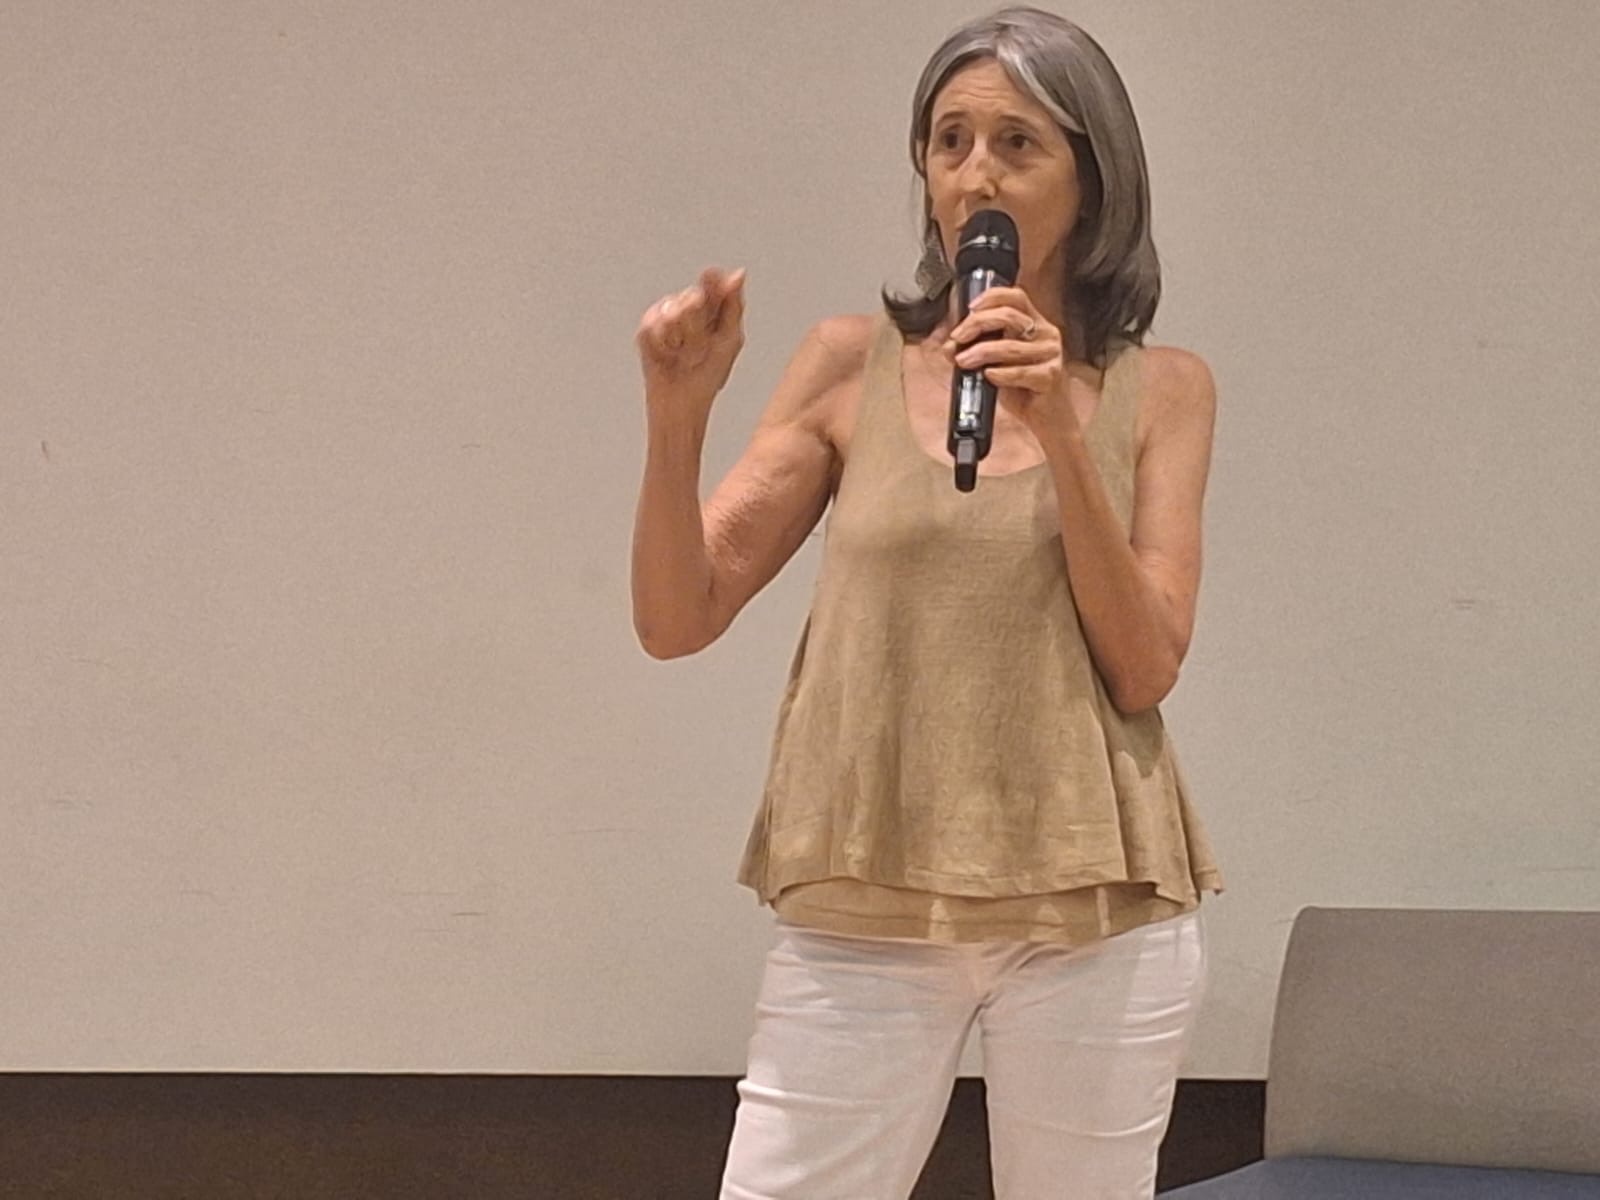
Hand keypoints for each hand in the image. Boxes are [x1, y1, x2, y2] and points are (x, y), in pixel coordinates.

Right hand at [637, 267, 746, 423]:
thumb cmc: (708, 374)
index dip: (712, 282)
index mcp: (710, 307)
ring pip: (672, 311)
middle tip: (701, 348)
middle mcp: (686, 307)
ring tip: (684, 355)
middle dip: (699, 327)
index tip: (712, 284)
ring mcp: (664, 318)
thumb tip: (739, 273)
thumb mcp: (730, 339)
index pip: (711, 282)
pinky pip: (653, 325)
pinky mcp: (646, 332)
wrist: (682, 401)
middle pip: (691, 297)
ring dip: (682, 340)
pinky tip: (667, 355)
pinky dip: (663, 345)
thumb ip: (733, 305)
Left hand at [941, 286, 1072, 432]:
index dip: (991, 297)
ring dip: (981, 352)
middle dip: (977, 324)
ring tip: (963, 361)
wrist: (1048, 419)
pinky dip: (999, 373)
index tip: (970, 308)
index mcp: (1035, 324)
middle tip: (958, 337)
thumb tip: (949, 346)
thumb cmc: (1024, 389)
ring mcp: (1051, 354)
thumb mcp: (996, 364)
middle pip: (1009, 315)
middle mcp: (1046, 334)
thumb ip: (975, 350)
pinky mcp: (1051, 376)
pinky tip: (988, 375)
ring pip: (1010, 345)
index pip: (1016, 297)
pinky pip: (1019, 372)